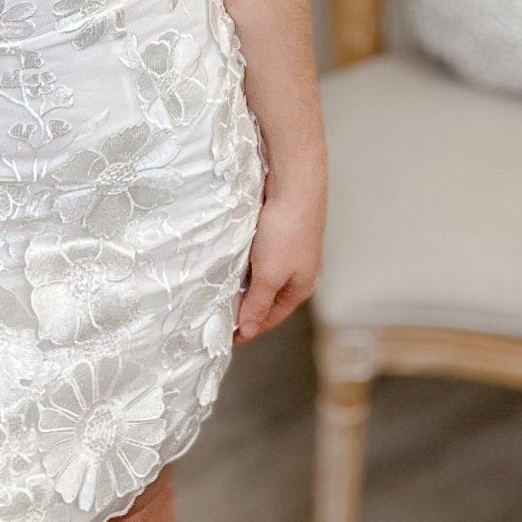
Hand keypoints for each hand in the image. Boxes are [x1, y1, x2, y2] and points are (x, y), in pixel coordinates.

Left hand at [235, 161, 325, 342]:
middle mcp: (298, 271)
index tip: (227, 337)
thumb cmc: (286, 232)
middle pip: (268, 298)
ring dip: (244, 285)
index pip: (271, 317)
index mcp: (301, 287)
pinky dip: (245, 264)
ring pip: (263, 276)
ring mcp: (289, 251)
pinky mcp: (279, 232)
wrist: (294, 185)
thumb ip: (258, 303)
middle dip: (247, 308)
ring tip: (221, 291)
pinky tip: (231, 262)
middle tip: (220, 316)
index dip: (250, 328)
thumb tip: (250, 330)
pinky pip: (259, 256)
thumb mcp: (269, 275)